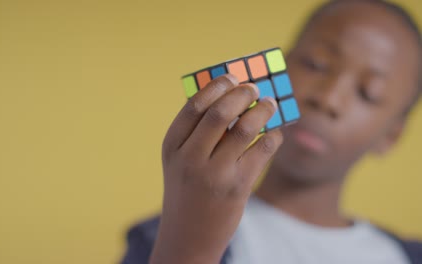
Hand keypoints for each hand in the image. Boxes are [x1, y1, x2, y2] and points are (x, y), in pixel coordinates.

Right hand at [150, 74, 282, 263]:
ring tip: (270, 104)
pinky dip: (273, 135)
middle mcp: (189, 158)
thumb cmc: (187, 191)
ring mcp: (214, 174)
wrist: (187, 236)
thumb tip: (234, 99)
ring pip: (245, 128)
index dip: (216, 86)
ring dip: (262, 110)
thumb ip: (198, 132)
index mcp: (171, 146)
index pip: (194, 105)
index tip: (232, 77)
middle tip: (254, 88)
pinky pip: (262, 150)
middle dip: (242, 93)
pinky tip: (274, 134)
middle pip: (220, 113)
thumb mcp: (180, 161)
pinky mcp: (237, 187)